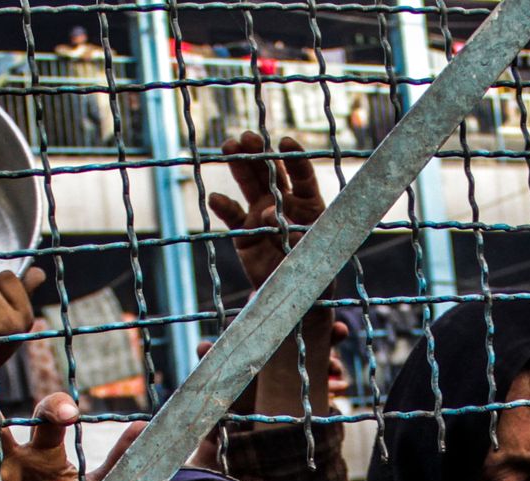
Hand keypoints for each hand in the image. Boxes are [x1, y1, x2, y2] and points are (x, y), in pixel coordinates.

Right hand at [208, 132, 325, 291]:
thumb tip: (274, 217)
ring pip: (250, 185)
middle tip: (247, 137)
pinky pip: (232, 216)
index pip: (302, 176)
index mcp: (308, 204)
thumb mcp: (313, 256)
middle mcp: (283, 203)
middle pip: (270, 172)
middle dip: (259, 153)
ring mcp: (261, 214)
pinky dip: (224, 207)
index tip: (284, 142)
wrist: (293, 295)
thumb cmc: (314, 273)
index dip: (294, 158)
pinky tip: (215, 198)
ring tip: (228, 147)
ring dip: (239, 166)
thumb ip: (297, 237)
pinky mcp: (244, 231)